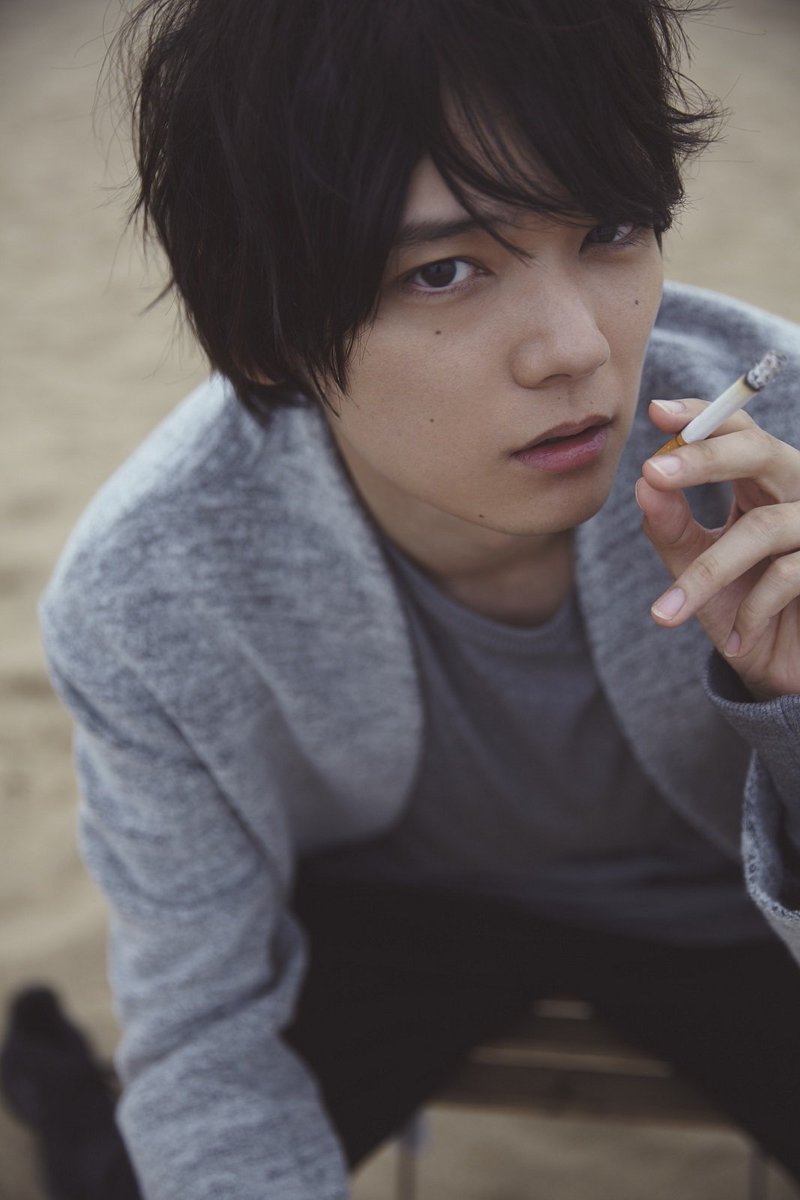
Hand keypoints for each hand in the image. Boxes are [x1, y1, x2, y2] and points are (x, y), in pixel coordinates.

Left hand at [635, 396, 799, 700]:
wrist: (783, 666)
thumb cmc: (742, 606)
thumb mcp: (695, 565)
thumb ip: (670, 527)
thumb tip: (645, 485)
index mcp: (763, 482)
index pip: (736, 432)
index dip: (701, 416)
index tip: (657, 412)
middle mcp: (796, 492)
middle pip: (760, 451)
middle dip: (704, 459)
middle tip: (653, 472)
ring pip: (762, 528)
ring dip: (706, 574)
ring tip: (666, 614)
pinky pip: (788, 576)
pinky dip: (751, 611)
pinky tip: (735, 641)